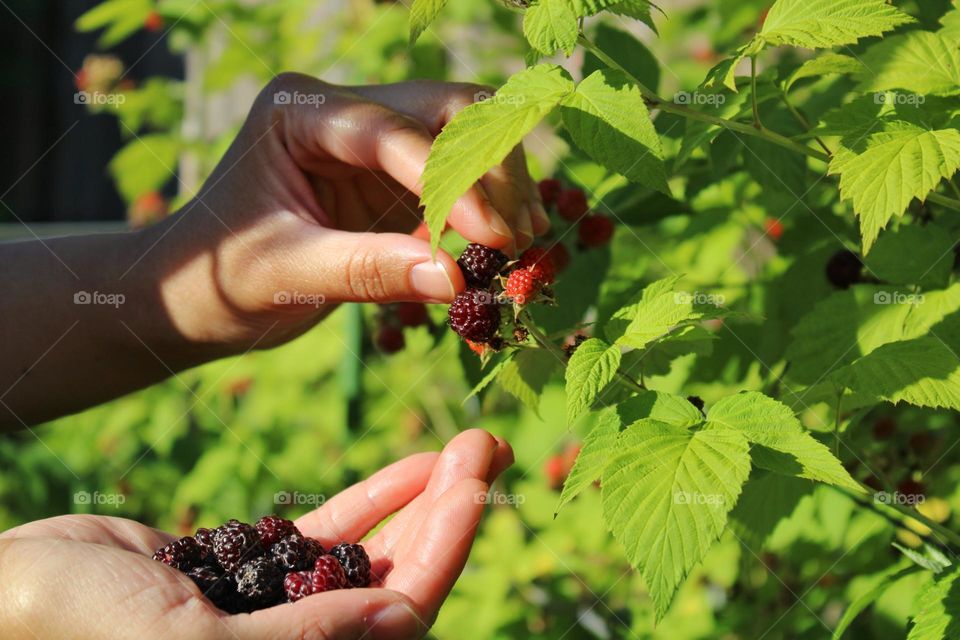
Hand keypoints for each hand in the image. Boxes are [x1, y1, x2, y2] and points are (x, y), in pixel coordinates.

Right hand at [0, 430, 512, 638]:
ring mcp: (286, 606)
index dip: (446, 546)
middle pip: (403, 579)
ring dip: (423, 500)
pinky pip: (334, 532)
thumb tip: (401, 620)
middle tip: (483, 445)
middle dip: (449, 513)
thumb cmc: (83, 632)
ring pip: (378, 554)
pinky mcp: (260, 570)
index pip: (402, 616)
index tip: (473, 478)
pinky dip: (375, 498)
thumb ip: (298, 638)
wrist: (15, 594)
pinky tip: (411, 465)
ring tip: (462, 445)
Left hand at [143, 73, 548, 350]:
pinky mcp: (392, 180)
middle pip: (444, 111)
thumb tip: (457, 281)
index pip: (391, 131)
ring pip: (463, 139)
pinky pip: (457, 183)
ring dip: (499, 186)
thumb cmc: (220, 278)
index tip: (494, 235)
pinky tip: (507, 247)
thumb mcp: (287, 274)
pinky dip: (486, 211)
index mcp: (299, 114)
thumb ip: (367, 271)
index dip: (450, 181)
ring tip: (523, 244)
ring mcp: (372, 144)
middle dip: (490, 168)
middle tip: (520, 234)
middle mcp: (342, 113)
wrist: (195, 296)